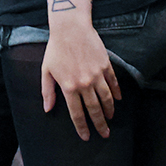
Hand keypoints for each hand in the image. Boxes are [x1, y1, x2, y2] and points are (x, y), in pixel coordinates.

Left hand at [40, 19, 120, 140]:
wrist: (71, 28)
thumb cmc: (56, 49)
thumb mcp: (46, 71)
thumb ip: (48, 91)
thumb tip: (47, 109)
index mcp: (69, 87)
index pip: (77, 114)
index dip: (82, 127)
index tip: (86, 136)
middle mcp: (84, 84)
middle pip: (94, 110)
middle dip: (100, 125)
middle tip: (104, 134)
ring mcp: (97, 75)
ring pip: (106, 99)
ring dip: (109, 111)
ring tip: (110, 119)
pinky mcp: (105, 66)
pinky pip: (113, 83)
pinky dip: (116, 93)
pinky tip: (118, 100)